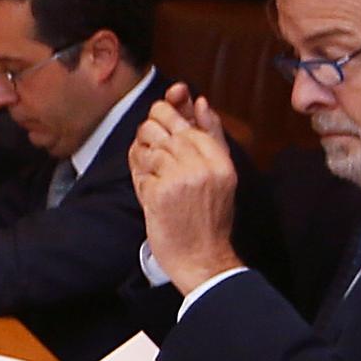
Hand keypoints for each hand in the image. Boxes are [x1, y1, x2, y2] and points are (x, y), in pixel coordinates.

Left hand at [129, 84, 242, 288]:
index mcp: (220, 159)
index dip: (170, 111)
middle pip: (164, 124)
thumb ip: (211, 136)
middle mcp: (202, 165)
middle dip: (150, 130)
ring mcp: (180, 177)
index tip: (163, 118)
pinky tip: (149, 192)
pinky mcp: (159, 192)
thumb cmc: (208, 218)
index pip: (189, 119)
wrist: (203, 259)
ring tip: (152, 174)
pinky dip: (140, 177)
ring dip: (143, 156)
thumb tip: (199, 101)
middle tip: (150, 144)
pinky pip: (139, 169)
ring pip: (148, 145)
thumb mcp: (221, 175)